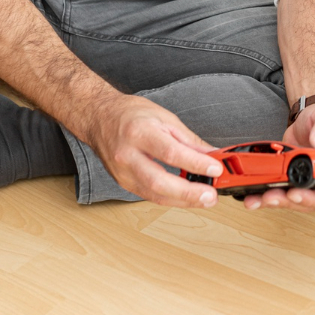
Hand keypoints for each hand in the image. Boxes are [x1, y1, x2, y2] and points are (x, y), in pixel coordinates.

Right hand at [81, 93, 222, 208]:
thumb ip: (189, 140)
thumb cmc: (130, 114)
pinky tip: (187, 197)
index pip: (170, 153)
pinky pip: (149, 195)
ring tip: (205, 199)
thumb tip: (211, 155)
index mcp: (139, 132)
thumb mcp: (164, 117)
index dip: (195, 164)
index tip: (215, 169)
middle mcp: (128, 155)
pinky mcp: (123, 182)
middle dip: (188, 192)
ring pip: (154, 194)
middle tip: (211, 195)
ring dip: (183, 200)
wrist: (99, 117)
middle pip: (159, 181)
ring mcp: (123, 172)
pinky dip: (171, 198)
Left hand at [241, 104, 314, 212]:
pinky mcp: (287, 180)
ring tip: (254, 200)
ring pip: (288, 200)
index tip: (294, 193)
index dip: (310, 198)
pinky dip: (262, 194)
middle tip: (269, 196)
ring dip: (271, 201)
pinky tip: (251, 196)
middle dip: (285, 201)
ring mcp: (302, 182)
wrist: (307, 122)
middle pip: (304, 202)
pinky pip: (276, 190)